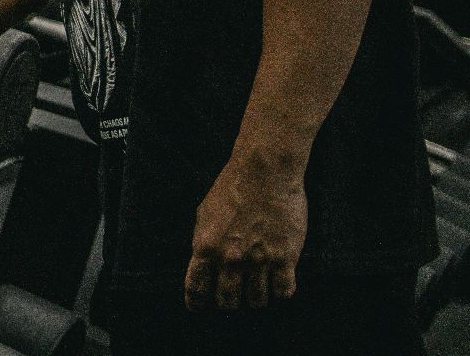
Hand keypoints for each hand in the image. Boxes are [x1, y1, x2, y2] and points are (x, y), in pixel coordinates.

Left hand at [183, 151, 307, 310]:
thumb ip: (202, 240)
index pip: (196, 287)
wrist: (264, 172)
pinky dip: (280, 293)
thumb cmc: (231, 188)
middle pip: (227, 300)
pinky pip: (283, 291)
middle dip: (228, 303)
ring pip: (257, 301)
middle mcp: (230, 259)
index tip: (197, 309)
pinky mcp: (285, 257)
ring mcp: (259, 260)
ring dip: (255, 300)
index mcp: (205, 247)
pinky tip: (279, 286)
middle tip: (232, 300)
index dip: (196, 302)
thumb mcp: (204, 213)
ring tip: (256, 294)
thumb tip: (201, 261)